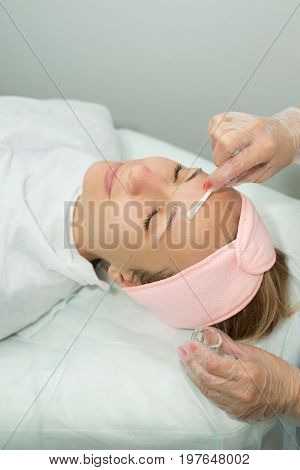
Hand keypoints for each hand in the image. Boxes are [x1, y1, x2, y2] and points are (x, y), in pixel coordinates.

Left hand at [178, 327, 299, 422]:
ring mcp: (237, 406)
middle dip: (191, 364)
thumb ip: (227, 344)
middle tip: (182, 351)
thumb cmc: (274, 371)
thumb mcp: (252, 352)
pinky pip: (214, 399)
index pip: (214, 364)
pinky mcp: (235, 414)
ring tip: (185, 361)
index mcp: (247, 374)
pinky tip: (197, 376)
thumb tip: (207, 333)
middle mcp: (241, 393)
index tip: (189, 344)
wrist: (290, 396)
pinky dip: (203, 386)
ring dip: (194, 375)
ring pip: (207, 390)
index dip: (198, 354)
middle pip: (207, 378)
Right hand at [203, 107, 299, 189]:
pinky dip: (216, 138)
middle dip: (220, 161)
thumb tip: (221, 181)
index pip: (236, 164)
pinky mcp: (231, 115)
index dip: (220, 177)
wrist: (284, 133)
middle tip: (230, 164)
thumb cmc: (277, 152)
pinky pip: (213, 128)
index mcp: (264, 146)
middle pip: (223, 146)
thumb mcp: (264, 173)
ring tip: (232, 151)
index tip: (210, 184)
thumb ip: (241, 178)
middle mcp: (253, 129)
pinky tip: (227, 141)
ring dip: (219, 150)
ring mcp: (241, 120)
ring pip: (216, 138)